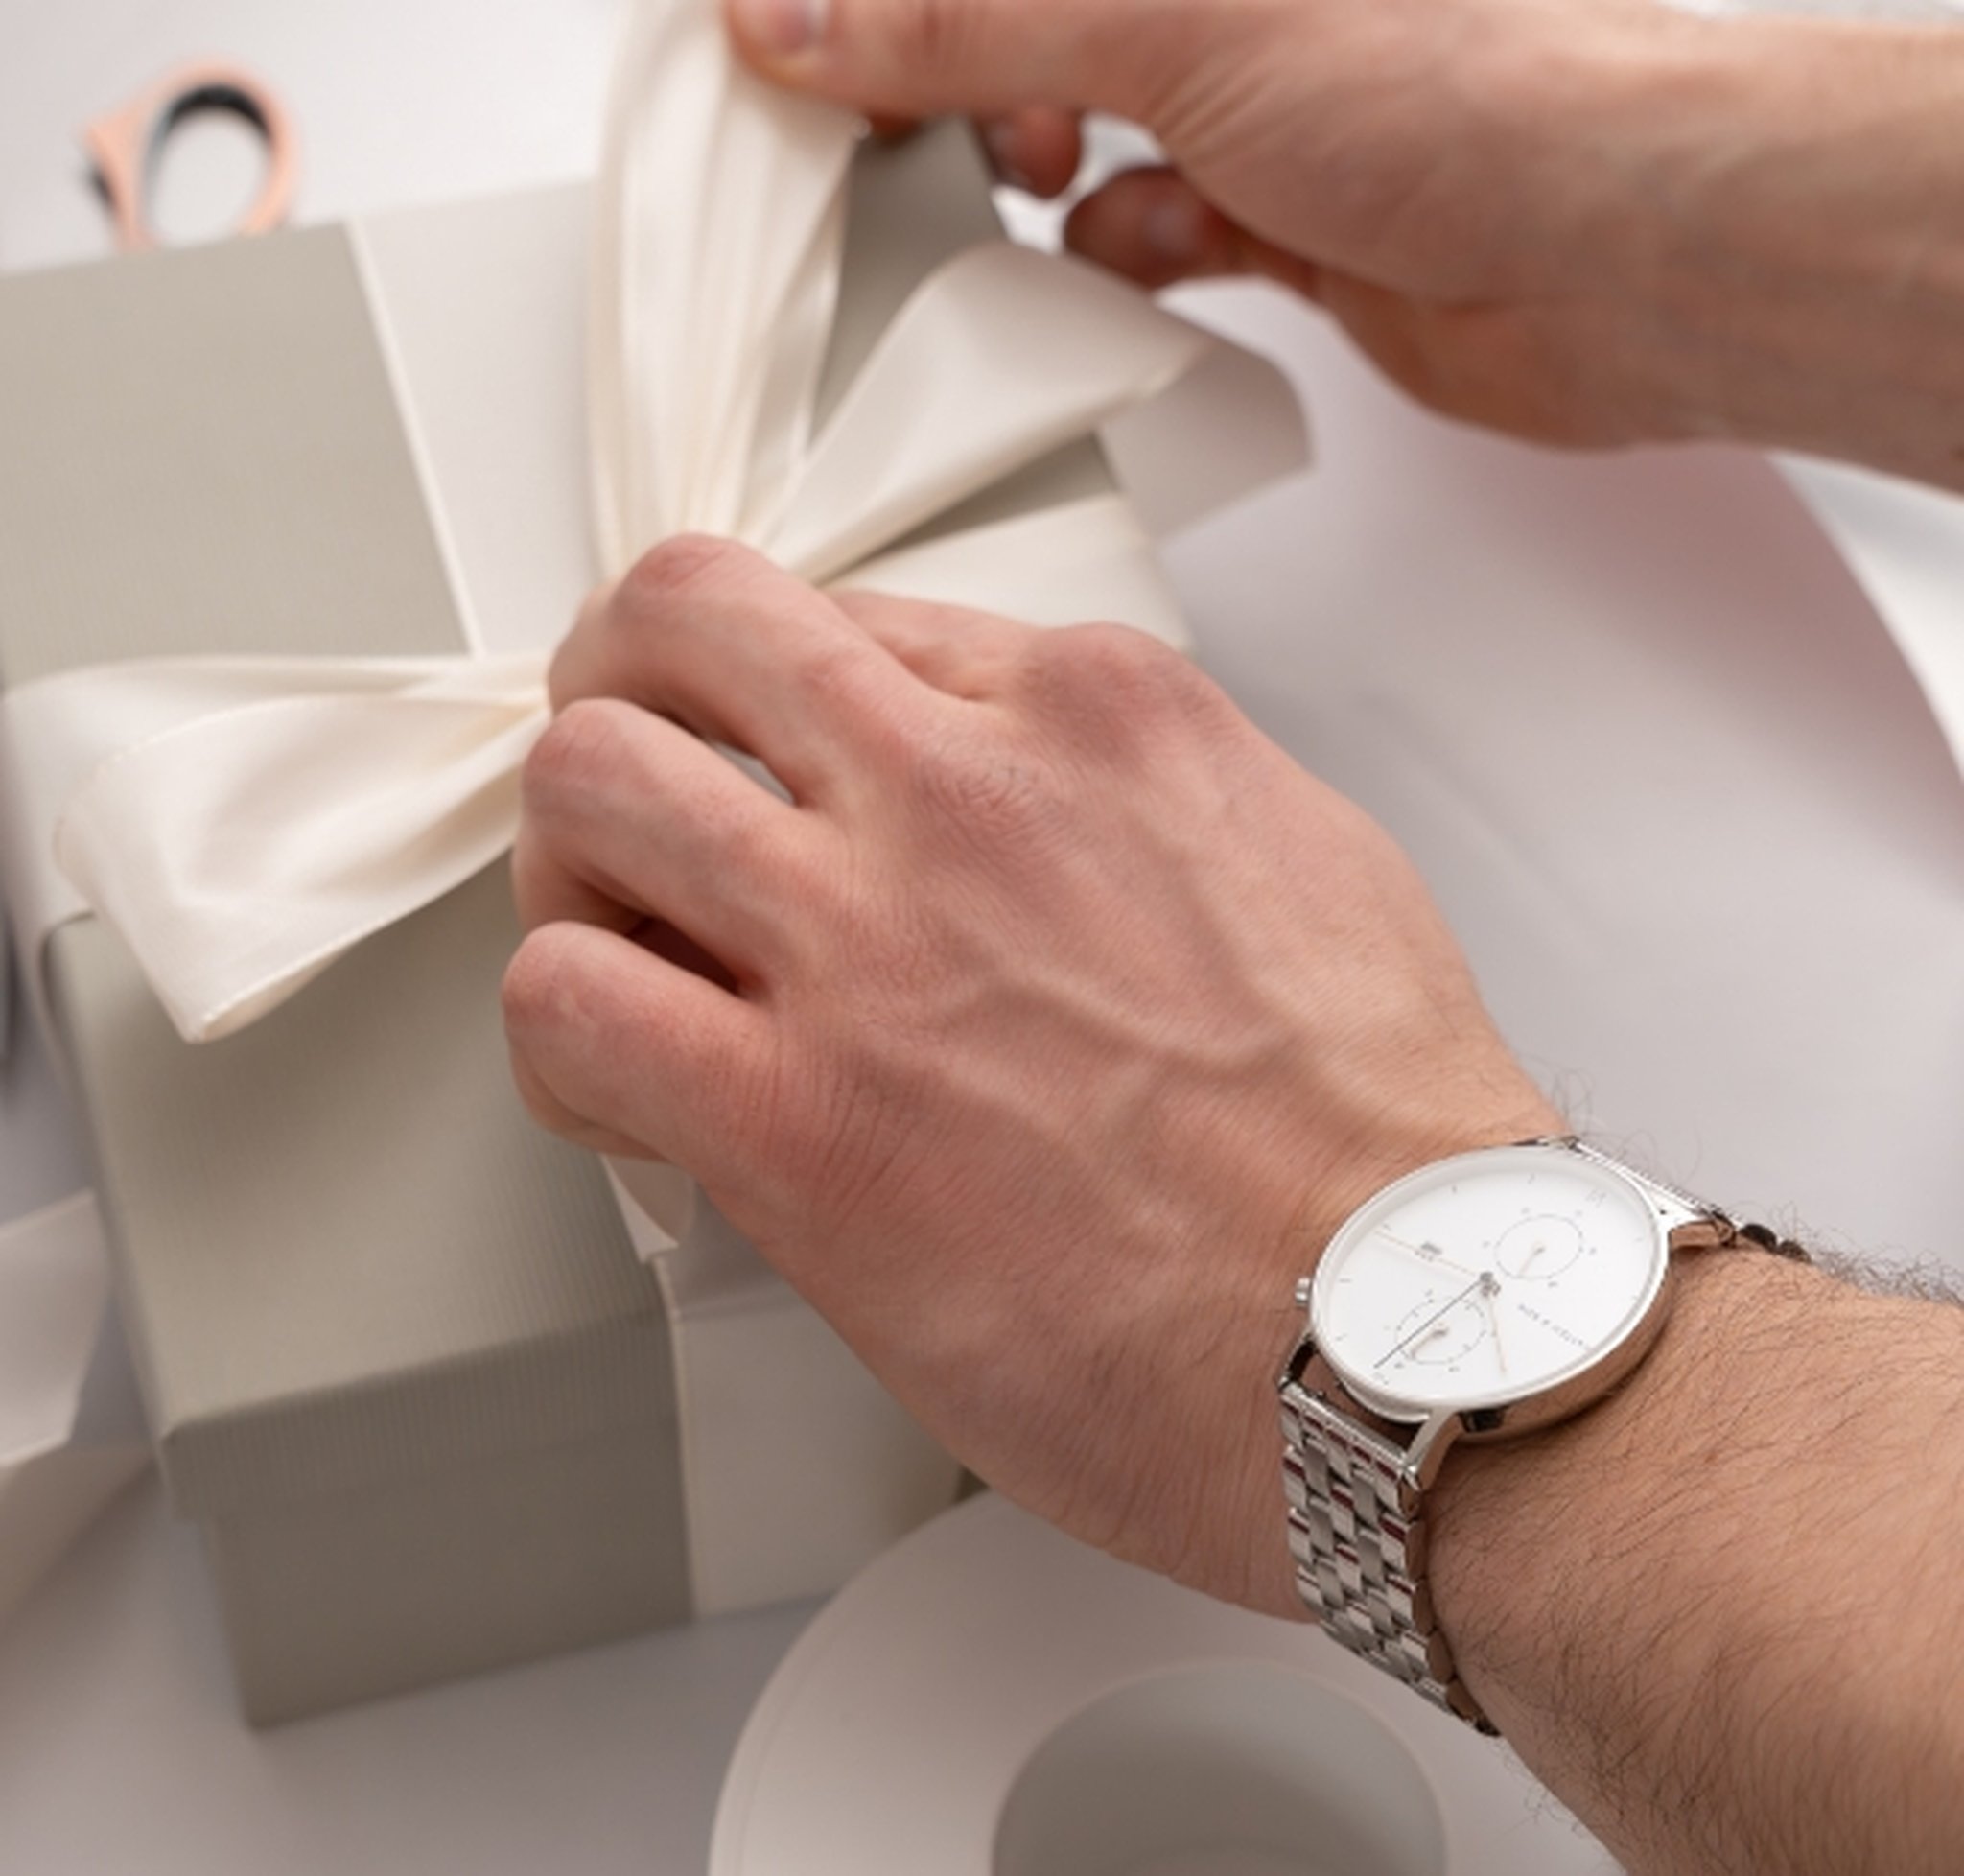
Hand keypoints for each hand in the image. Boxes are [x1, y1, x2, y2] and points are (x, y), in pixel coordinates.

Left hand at [503, 538, 1555, 1611]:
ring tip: (612, 945)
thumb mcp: (1300, 859)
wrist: (1411, 1327)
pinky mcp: (799, 1116)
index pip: (851, 619)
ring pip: (587, 781)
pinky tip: (626, 1091)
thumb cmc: (1381, 1136)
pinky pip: (565, 998)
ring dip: (571, 864)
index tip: (772, 770)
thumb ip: (1139, 798)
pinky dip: (562, 1034)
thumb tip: (1035, 821)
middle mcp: (968, 787)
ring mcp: (872, 940)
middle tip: (631, 787)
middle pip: (685, 625)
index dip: (784, 703)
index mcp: (1098, 713)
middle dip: (623, 692)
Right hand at [726, 0, 1963, 489]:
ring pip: (1077, 128)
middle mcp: (1214, 0)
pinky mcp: (1278, 214)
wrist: (1609, 249)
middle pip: (1019, 26)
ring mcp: (1249, 99)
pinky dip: (1118, 254)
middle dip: (956, 82)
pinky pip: (1146, 229)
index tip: (779, 48)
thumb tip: (799, 20)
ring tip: (1031, 199)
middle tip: (903, 141)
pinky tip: (1123, 261)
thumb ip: (964, 21)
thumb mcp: (1162, 23)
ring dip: (1036, 176)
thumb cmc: (1458, 87)